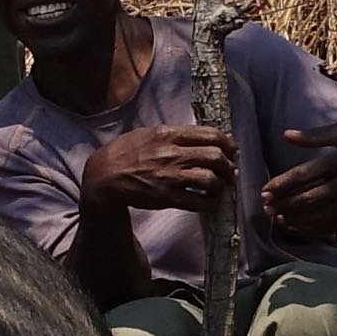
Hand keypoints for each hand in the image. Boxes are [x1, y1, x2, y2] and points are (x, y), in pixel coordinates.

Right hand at [79, 121, 232, 213]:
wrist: (104, 177)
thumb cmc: (125, 152)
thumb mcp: (148, 133)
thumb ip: (173, 134)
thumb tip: (200, 136)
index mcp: (169, 134)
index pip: (210, 135)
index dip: (228, 143)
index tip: (232, 150)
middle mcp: (172, 154)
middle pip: (215, 156)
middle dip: (229, 165)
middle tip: (230, 171)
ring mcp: (170, 177)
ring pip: (211, 179)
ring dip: (222, 185)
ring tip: (221, 187)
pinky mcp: (167, 198)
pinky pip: (198, 201)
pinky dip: (210, 202)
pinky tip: (210, 201)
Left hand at [261, 125, 336, 234]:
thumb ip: (316, 135)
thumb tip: (286, 135)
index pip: (305, 174)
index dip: (282, 184)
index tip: (265, 190)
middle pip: (308, 198)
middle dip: (283, 204)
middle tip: (265, 206)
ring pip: (318, 215)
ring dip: (294, 218)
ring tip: (277, 217)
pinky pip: (332, 225)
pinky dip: (312, 228)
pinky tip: (298, 225)